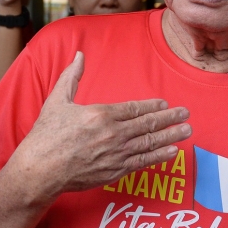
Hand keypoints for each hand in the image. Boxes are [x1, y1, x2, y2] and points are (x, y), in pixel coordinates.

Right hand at [12, 52, 191, 197]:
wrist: (40, 170)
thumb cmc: (46, 136)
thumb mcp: (56, 100)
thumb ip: (71, 77)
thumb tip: (78, 55)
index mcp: (100, 114)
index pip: (135, 108)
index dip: (153, 107)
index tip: (166, 104)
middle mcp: (112, 134)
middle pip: (148, 125)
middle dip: (170, 119)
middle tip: (186, 115)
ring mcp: (115, 154)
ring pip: (149, 143)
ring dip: (170, 136)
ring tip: (187, 131)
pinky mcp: (114, 172)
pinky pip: (142, 162)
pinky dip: (159, 156)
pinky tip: (171, 152)